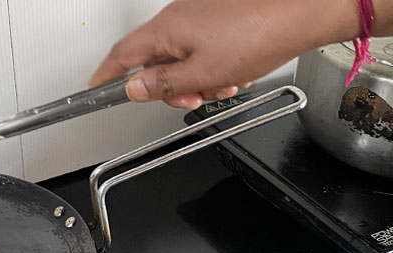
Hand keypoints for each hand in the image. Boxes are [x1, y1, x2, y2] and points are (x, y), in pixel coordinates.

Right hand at [89, 0, 357, 109]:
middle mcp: (178, 19)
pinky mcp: (217, 21)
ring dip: (199, 81)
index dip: (106, 75)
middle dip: (172, 88)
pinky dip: (214, 69)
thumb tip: (134, 88)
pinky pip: (203, 51)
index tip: (95, 90)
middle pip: (156, 63)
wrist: (298, 13)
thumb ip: (164, 85)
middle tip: (192, 99)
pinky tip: (234, 74)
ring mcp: (198, 18)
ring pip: (184, 61)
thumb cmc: (257, 34)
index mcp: (167, 30)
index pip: (122, 55)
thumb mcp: (203, 74)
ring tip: (224, 84)